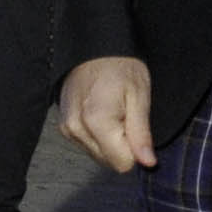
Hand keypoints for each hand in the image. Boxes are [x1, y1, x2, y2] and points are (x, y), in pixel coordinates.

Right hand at [58, 56, 155, 172]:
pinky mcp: (64, 127)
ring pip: (98, 155)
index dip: (134, 148)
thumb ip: (141, 133)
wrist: (93, 47)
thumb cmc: (120, 66)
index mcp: (97, 122)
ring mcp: (67, 128)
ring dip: (110, 140)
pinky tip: (101, 113)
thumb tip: (148, 163)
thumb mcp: (140, 96)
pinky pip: (88, 145)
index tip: (134, 124)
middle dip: (121, 145)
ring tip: (113, 111)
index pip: (122, 163)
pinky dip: (98, 135)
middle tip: (124, 115)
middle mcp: (76, 128)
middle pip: (109, 162)